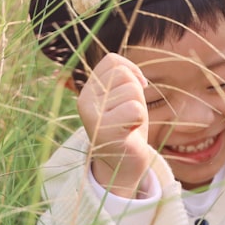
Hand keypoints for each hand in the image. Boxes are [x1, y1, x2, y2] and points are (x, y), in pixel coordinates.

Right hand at [76, 54, 153, 197]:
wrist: (122, 163)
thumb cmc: (127, 125)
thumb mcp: (122, 96)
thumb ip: (121, 77)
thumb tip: (135, 74)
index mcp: (87, 89)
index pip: (112, 60)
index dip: (131, 71)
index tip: (136, 89)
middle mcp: (84, 100)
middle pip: (123, 74)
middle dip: (136, 91)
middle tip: (130, 113)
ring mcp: (92, 116)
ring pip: (131, 90)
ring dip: (139, 106)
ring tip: (129, 122)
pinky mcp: (104, 132)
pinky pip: (134, 109)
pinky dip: (139, 120)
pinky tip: (130, 131)